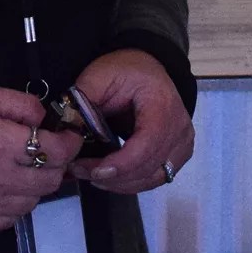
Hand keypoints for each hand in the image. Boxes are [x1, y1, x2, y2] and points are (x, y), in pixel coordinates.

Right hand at [0, 83, 80, 233]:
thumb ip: (16, 103)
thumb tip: (43, 117)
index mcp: (2, 145)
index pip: (56, 151)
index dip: (70, 142)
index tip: (68, 136)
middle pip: (51, 180)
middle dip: (57, 164)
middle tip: (48, 151)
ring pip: (32, 203)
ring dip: (37, 186)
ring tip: (23, 170)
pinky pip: (9, 221)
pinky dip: (15, 206)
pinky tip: (4, 190)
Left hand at [71, 49, 193, 194]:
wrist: (146, 69)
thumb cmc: (124, 70)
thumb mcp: (99, 76)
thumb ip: (83, 102)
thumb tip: (69, 133)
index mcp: (162, 104)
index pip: (148, 144)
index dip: (122, 164)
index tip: (93, 171)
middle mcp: (179, 127)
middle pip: (149, 166)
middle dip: (113, 176)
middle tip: (81, 172)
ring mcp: (182, 143)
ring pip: (153, 178)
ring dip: (121, 183)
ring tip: (91, 175)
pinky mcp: (178, 154)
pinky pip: (156, 178)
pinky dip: (132, 182)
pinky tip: (110, 177)